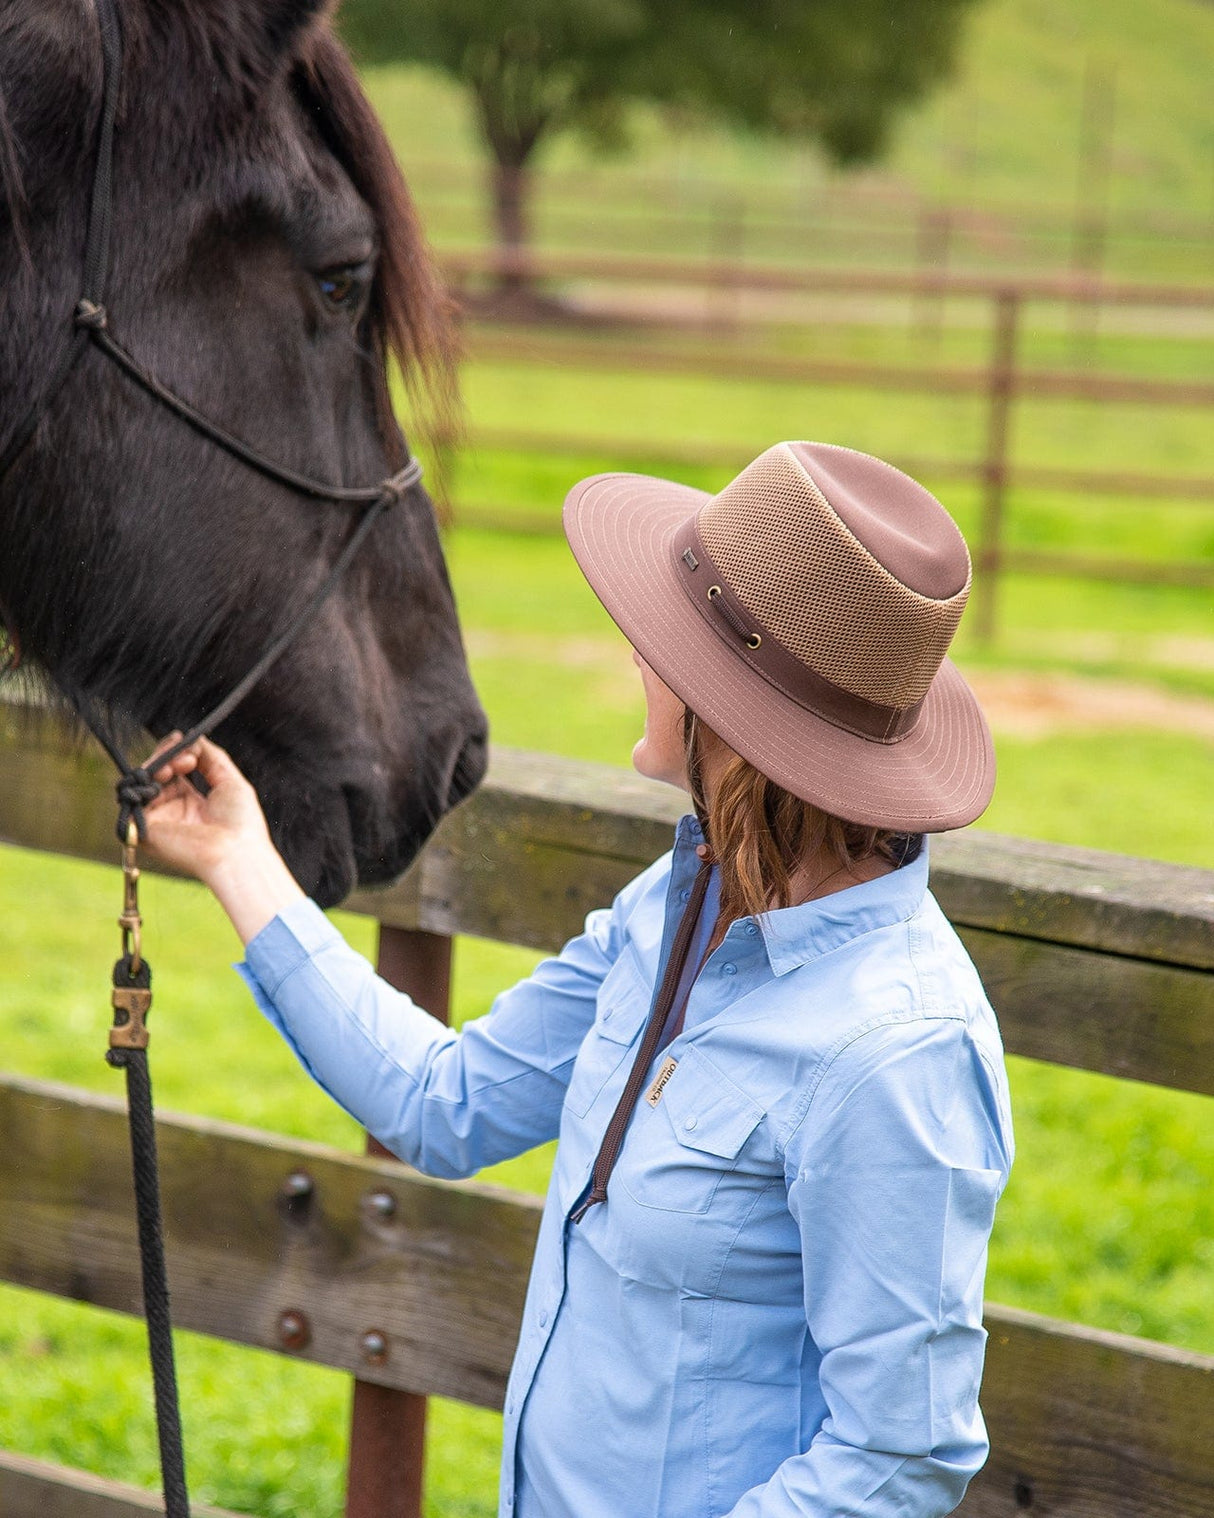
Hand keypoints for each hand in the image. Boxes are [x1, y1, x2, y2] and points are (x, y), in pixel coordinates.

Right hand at [143, 735, 303, 943]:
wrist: (235, 851)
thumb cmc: (241, 823)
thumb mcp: (230, 781)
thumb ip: (211, 757)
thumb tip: (193, 739)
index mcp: (192, 804)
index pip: (173, 771)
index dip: (176, 753)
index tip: (187, 743)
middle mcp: (171, 811)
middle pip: (155, 772)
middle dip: (167, 755)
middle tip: (187, 756)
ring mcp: (156, 818)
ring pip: (142, 780)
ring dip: (159, 763)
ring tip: (181, 764)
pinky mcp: (143, 826)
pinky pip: (133, 795)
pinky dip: (146, 778)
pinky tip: (166, 774)